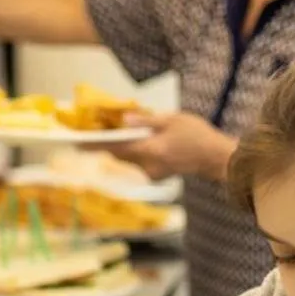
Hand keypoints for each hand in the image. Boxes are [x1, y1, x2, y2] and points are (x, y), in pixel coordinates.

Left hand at [102, 111, 237, 181]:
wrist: (216, 158)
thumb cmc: (197, 135)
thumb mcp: (172, 120)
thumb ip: (146, 121)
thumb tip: (124, 119)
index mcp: (150, 150)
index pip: (116, 148)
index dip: (95, 146)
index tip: (78, 144)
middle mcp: (148, 166)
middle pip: (119, 155)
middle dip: (107, 144)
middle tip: (94, 132)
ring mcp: (152, 173)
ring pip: (128, 159)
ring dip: (122, 147)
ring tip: (115, 132)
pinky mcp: (157, 175)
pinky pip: (139, 162)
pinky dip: (135, 152)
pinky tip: (138, 141)